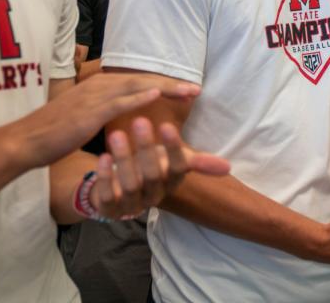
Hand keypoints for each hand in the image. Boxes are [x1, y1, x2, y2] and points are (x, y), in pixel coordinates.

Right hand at [13, 73, 201, 170]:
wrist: (27, 141)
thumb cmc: (57, 131)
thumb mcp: (87, 114)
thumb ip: (107, 107)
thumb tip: (126, 106)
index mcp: (101, 86)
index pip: (139, 82)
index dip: (165, 85)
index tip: (188, 90)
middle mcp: (100, 86)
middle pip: (143, 81)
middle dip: (172, 85)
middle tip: (197, 89)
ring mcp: (94, 97)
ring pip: (136, 88)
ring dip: (164, 88)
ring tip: (187, 91)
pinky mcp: (88, 112)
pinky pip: (118, 103)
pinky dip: (138, 98)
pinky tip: (156, 96)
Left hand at [91, 118, 229, 218]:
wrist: (118, 190)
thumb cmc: (150, 167)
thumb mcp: (174, 162)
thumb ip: (198, 162)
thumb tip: (228, 167)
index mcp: (171, 183)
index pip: (178, 167)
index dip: (173, 148)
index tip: (167, 125)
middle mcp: (154, 196)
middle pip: (152, 174)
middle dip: (146, 148)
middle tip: (139, 121)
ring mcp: (131, 204)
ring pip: (129, 184)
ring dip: (123, 159)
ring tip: (116, 133)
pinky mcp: (109, 209)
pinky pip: (107, 196)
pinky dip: (104, 176)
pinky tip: (101, 157)